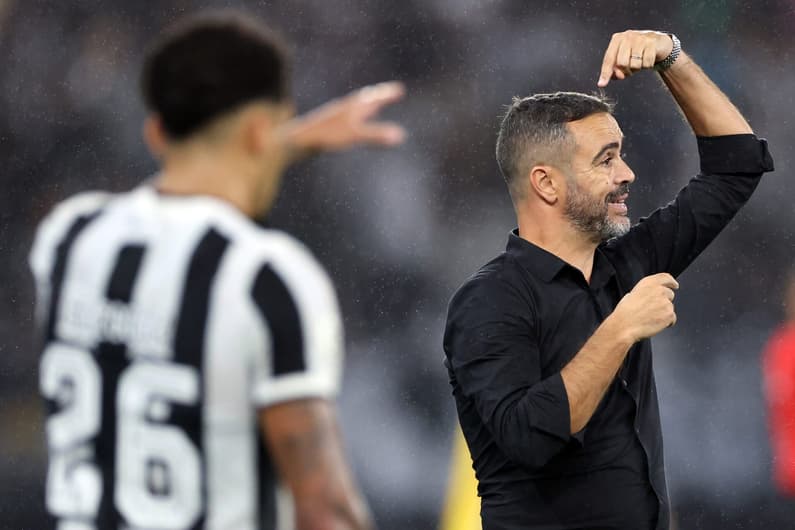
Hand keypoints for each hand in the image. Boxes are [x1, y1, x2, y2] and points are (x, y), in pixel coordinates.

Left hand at [280, 81, 405, 161]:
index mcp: (353, 107)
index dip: (387, 95)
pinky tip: (351, 123)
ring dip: (367, 104)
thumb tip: (400, 135)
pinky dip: (357, 115)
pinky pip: (348, 117)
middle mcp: (345, 108)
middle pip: (365, 99)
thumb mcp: (355, 135)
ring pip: (355, 107)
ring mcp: (336, 116)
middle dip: (379, 96)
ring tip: (373, 104)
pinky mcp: (329, 126)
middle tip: (390, 91)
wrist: (298, 139)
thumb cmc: (326, 135)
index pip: (374, 98)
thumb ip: (376, 135)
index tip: (400, 89)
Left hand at [597, 30, 673, 86]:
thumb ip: (616, 69)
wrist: (658, 43)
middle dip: (626, 70)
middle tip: (630, 67)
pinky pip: (646, 63)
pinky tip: (648, 58)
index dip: (605, 73)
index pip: (608, 59)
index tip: (602, 83)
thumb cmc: (637, 51)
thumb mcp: (624, 59)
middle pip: (621, 63)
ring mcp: (640, 39)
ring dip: (638, 68)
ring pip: (635, 64)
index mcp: (617, 40)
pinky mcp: (651, 43)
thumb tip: (616, 76)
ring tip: (640, 60)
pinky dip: (647, 65)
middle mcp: (627, 37)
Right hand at [612, 273, 677, 341]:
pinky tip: (654, 323)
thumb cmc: (625, 312)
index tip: (674, 285)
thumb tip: (649, 295)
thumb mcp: (632, 294)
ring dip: (664, 312)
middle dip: (664, 301)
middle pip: (670, 294)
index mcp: (649, 283)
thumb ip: (645, 291)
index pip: (666, 278)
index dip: (671, 282)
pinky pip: (672, 319)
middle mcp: (659, 290)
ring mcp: (666, 302)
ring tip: (650, 317)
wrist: (625, 325)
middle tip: (653, 309)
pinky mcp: (670, 314)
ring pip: (670, 307)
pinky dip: (666, 322)